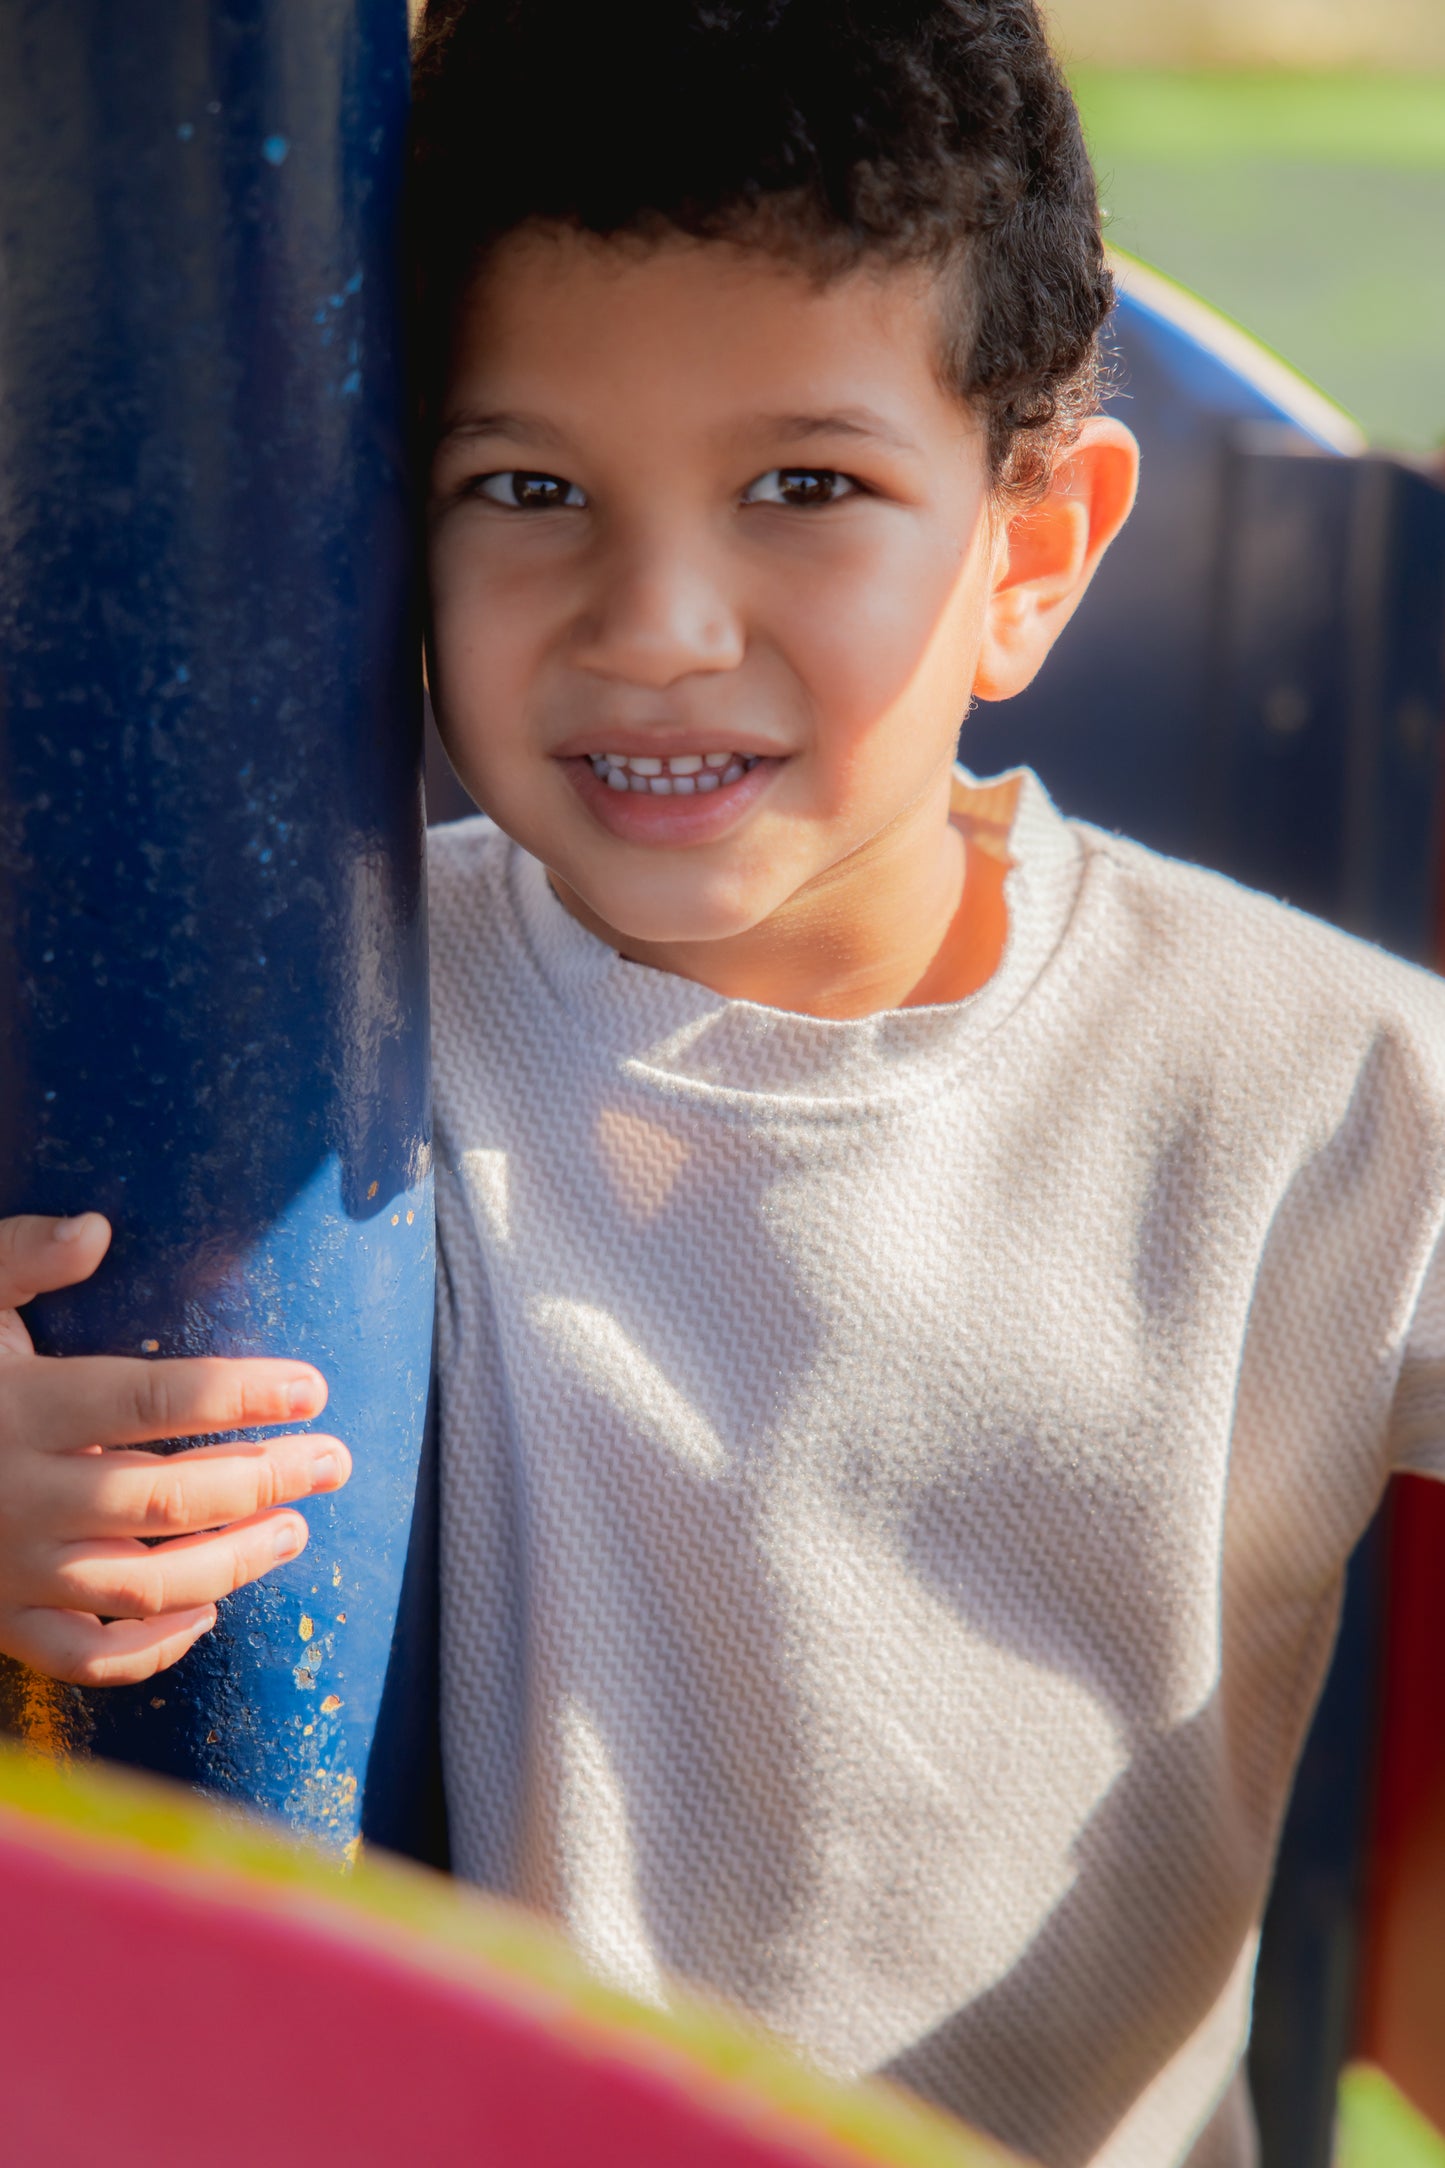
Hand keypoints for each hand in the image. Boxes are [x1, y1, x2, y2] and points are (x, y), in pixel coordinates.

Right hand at [0, 1212, 350, 1686]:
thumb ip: (17, 1257)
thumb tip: (96, 1230)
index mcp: (20, 1406)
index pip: (149, 1400)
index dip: (239, 1395)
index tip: (311, 1388)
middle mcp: (19, 1495)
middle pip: (163, 1500)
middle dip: (263, 1480)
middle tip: (333, 1461)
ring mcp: (10, 1569)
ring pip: (141, 1586)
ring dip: (234, 1562)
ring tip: (296, 1528)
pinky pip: (85, 1657)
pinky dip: (153, 1649)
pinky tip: (208, 1610)